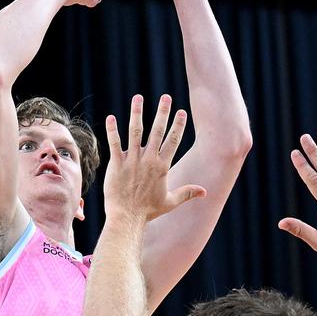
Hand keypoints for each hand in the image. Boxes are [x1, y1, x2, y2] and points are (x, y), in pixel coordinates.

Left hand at [104, 95, 205, 221]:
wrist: (127, 218)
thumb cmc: (148, 211)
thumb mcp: (171, 202)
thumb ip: (187, 193)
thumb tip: (204, 192)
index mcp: (162, 166)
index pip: (173, 141)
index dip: (178, 125)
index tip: (182, 111)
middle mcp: (148, 160)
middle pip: (157, 131)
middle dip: (162, 112)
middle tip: (166, 97)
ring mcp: (132, 161)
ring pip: (135, 132)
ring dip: (137, 113)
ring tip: (138, 98)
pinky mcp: (116, 164)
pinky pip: (114, 143)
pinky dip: (112, 130)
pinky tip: (111, 117)